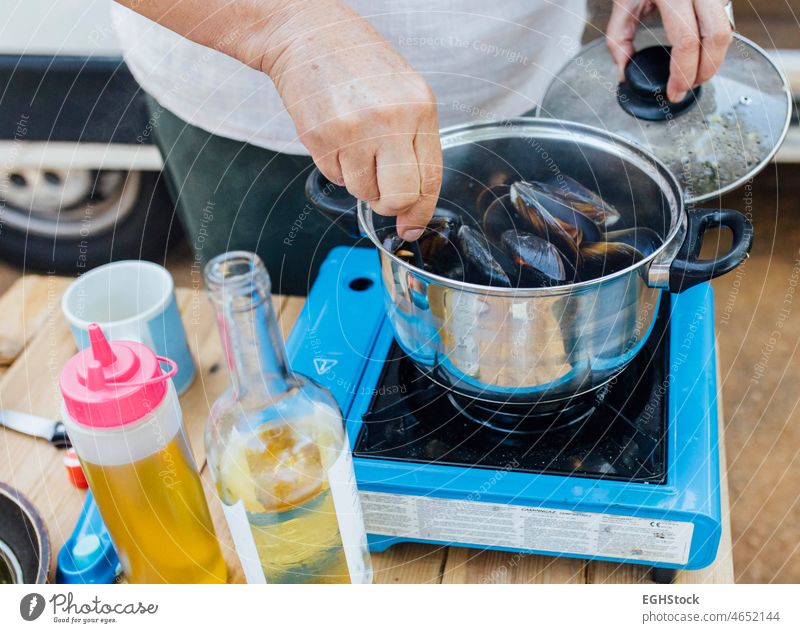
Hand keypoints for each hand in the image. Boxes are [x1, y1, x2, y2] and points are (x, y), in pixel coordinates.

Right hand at [258, 1, 441, 240]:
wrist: (308, 35)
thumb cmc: (359, 63)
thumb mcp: (404, 92)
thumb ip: (414, 143)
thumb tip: (411, 204)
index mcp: (420, 108)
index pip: (430, 178)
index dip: (421, 211)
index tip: (412, 227)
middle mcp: (390, 120)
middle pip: (399, 197)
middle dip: (389, 204)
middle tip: (381, 190)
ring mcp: (354, 130)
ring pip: (363, 192)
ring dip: (359, 179)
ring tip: (354, 143)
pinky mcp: (322, 138)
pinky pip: (335, 178)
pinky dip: (336, 166)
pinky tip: (336, 135)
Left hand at [606, 0, 733, 102]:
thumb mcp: (622, 1)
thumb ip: (618, 39)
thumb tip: (624, 71)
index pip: (686, 40)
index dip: (682, 72)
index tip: (673, 92)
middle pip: (717, 38)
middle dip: (705, 71)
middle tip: (687, 88)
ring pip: (728, 30)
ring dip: (713, 60)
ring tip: (692, 76)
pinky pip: (725, 21)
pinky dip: (714, 44)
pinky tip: (699, 56)